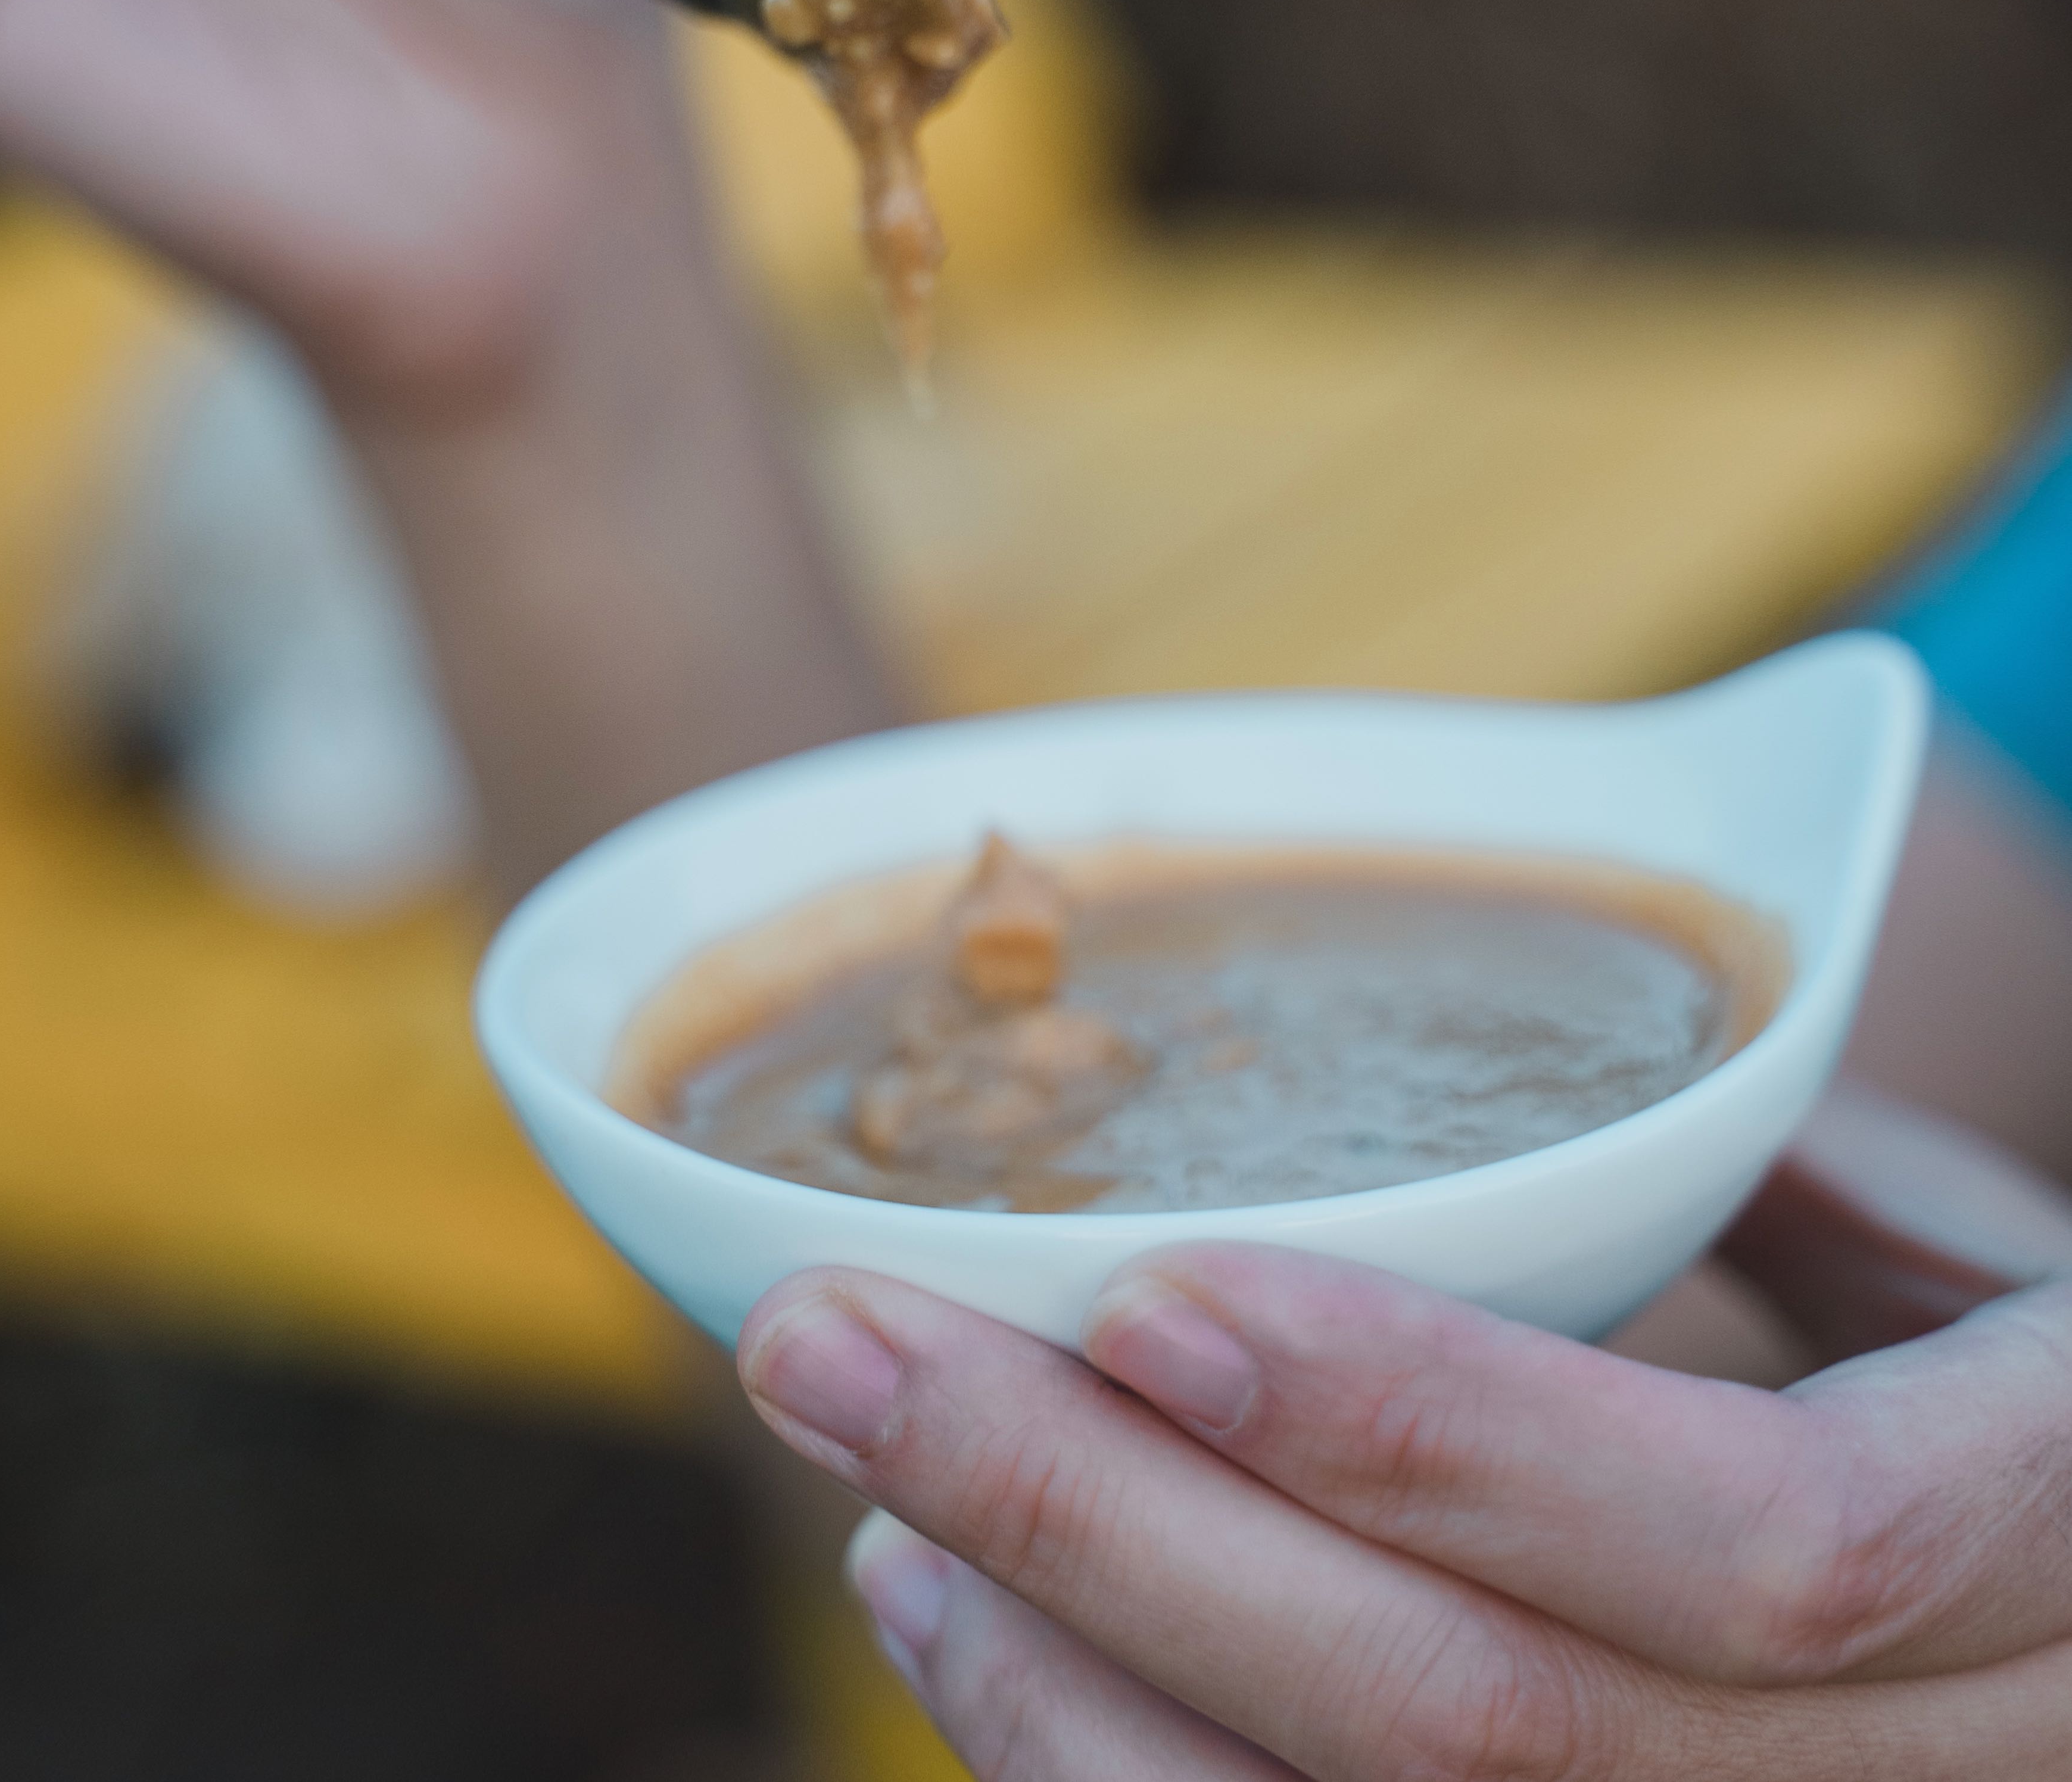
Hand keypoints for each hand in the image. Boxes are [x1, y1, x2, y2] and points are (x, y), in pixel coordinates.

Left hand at [738, 1083, 2071, 1777]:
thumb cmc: (2049, 1367)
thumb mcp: (1972, 1255)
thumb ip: (1793, 1175)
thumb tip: (1565, 1069)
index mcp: (2058, 1526)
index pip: (1760, 1540)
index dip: (1440, 1428)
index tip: (1147, 1297)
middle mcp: (1936, 1771)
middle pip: (1479, 1725)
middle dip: (1106, 1528)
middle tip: (832, 1347)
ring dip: (1068, 1688)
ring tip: (872, 1508)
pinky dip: (1119, 1780)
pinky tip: (979, 1647)